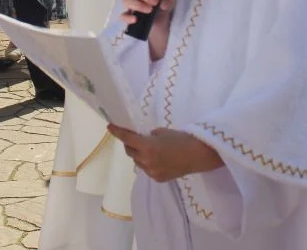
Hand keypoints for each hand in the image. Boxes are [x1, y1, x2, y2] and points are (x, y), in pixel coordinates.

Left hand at [107, 125, 223, 181]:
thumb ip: (148, 136)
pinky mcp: (157, 178)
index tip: (109, 127)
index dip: (117, 132)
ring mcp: (151, 172)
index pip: (127, 138)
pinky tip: (158, 159)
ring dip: (138, 154)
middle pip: (130, 151)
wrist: (197, 155)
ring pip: (137, 162)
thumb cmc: (181, 139)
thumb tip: (141, 139)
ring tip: (149, 149)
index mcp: (147, 146)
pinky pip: (146, 169)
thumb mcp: (161, 132)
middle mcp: (146, 161)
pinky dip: (147, 163)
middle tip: (134, 138)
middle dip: (129, 144)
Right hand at [120, 0, 175, 59]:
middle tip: (155, 2)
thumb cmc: (165, 4)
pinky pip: (123, 15)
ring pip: (126, 0)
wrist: (165, 23)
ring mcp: (131, 3)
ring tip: (150, 11)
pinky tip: (136, 20)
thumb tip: (163, 4)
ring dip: (138, 5)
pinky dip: (128, 17)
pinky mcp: (129, 16)